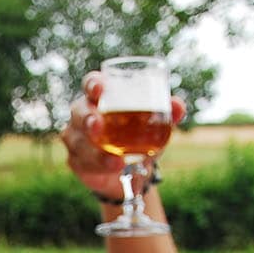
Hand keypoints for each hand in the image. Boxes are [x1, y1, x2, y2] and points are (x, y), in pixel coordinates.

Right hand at [61, 72, 188, 200]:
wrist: (131, 169)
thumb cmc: (139, 136)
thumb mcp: (155, 125)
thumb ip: (166, 113)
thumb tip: (177, 106)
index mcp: (102, 97)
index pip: (92, 83)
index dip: (93, 84)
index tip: (99, 89)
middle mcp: (84, 113)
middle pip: (78, 110)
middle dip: (87, 118)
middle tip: (98, 126)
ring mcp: (76, 137)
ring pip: (78, 140)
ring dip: (95, 150)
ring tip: (116, 160)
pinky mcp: (76, 159)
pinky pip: (81, 161)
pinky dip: (98, 165)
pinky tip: (114, 167)